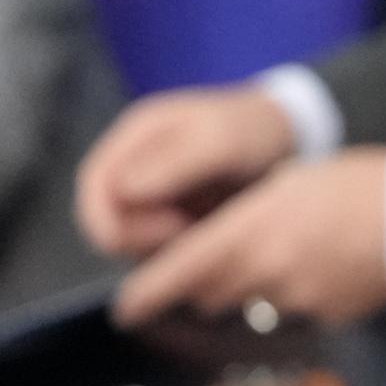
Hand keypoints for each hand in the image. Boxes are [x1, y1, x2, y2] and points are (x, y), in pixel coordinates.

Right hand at [75, 87, 299, 260]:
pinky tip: (214, 244)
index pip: (94, 189)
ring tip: (209, 237)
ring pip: (131, 242)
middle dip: (143, 241)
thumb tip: (124, 190)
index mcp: (134, 137)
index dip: (117, 220)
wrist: (290, 137)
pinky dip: (182, 255)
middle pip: (107, 221)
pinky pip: (159, 250)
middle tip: (194, 239)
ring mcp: (151, 195)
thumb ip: (175, 162)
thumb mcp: (222, 140)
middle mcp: (133, 166)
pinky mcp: (171, 218)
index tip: (170, 231)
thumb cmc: (255, 130)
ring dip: (164, 251)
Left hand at [113, 148, 385, 328]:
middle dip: (202, 282)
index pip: (180, 273)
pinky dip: (294, 292)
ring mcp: (299, 300)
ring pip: (252, 300)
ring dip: (250, 284)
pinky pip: (294, 309)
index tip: (126, 309)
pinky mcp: (329, 316)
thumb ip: (246, 219)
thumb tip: (224, 246)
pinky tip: (320, 267)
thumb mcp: (288, 184)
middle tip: (211, 260)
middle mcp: (267, 273)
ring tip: (281, 253)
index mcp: (251, 232)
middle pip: (211, 293)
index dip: (147, 295)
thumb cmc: (358, 184)